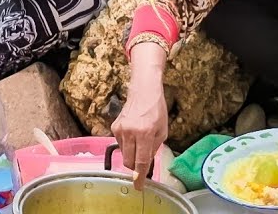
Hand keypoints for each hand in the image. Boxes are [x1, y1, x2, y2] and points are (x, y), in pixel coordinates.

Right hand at [110, 70, 167, 189]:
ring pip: (123, 154)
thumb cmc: (156, 109)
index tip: (138, 187)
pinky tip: (134, 135)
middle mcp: (130, 132)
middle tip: (142, 164)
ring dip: (131, 155)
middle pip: (129, 161)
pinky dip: (127, 145)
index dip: (139, 177)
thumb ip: (154, 148)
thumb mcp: (163, 131)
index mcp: (145, 134)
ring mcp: (120, 129)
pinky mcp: (115, 126)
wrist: (144, 90)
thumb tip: (146, 163)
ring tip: (140, 142)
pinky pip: (120, 144)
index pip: (141, 162)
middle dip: (135, 166)